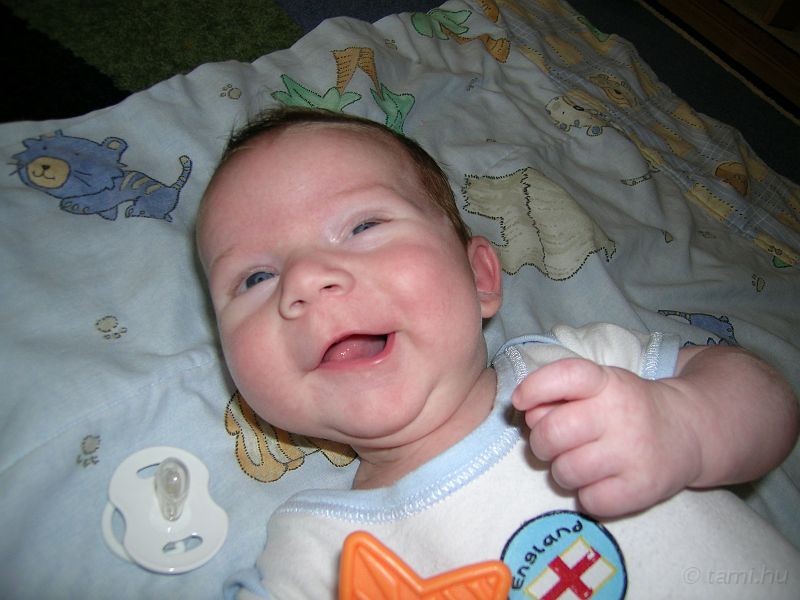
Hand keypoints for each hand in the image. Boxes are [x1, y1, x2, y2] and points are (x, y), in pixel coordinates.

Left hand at [511, 357, 701, 516]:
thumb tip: (527, 413)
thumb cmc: (627, 407)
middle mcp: (621, 414)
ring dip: (563, 471)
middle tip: (555, 444)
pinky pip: (588, 500)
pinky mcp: (641, 488)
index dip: (535, 387)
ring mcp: (633, 452)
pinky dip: (587, 495)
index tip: (521, 400)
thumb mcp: (600, 386)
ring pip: (565, 471)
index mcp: (607, 382)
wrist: (687, 430)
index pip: (566, 376)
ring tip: (581, 462)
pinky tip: (602, 481)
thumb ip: (559, 393)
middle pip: (552, 432)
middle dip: (541, 443)